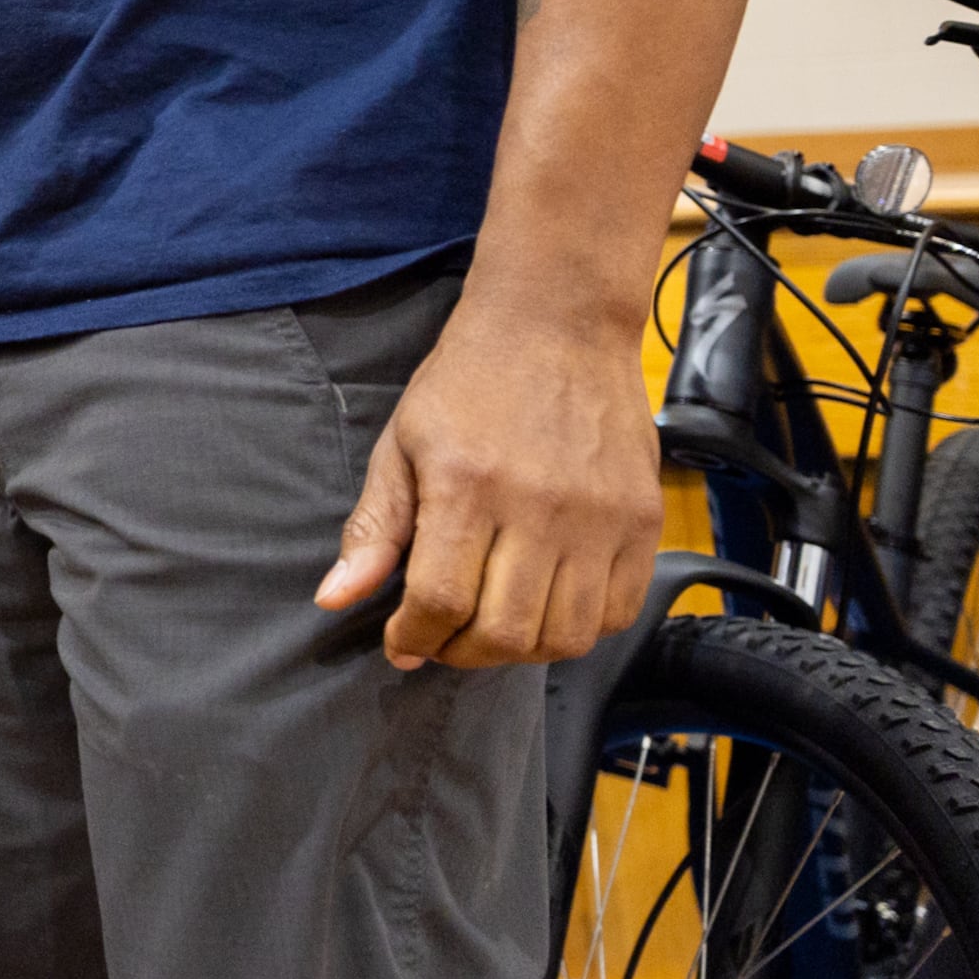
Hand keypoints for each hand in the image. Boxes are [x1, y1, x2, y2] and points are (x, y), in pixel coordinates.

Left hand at [315, 297, 661, 669]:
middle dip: (461, 652)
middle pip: (505, 632)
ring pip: (564, 637)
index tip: (401, 641)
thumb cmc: (469, 384)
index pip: (441, 600)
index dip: (415, 637)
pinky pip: (617, 612)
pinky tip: (545, 606)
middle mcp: (540, 509)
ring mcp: (601, 519)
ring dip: (520, 651)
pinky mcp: (644, 521)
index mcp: (468, 486)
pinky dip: (579, 630)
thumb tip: (335, 598)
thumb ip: (374, 529)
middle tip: (442, 638)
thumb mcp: (401, 445)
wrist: (558, 325)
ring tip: (491, 626)